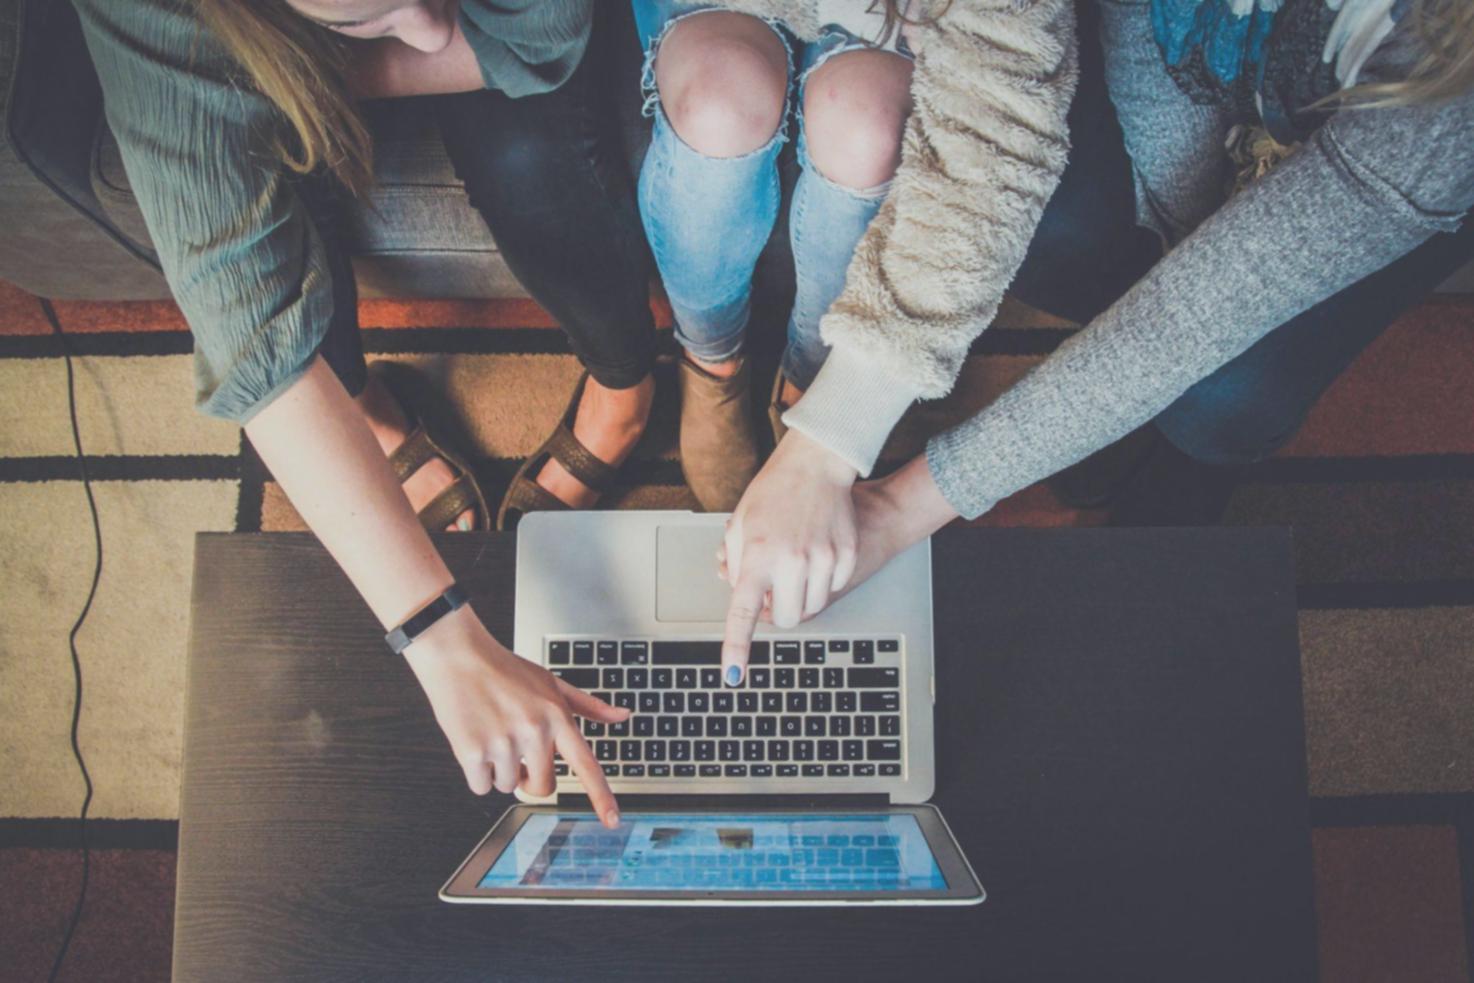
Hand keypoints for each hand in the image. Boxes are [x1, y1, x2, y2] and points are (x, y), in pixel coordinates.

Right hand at [403, 606, 628, 827]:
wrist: (458, 655)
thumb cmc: (504, 669)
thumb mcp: (551, 682)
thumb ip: (588, 705)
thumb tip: (622, 716)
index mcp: (556, 716)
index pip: (585, 764)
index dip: (601, 796)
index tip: (613, 820)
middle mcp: (534, 730)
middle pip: (542, 786)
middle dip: (529, 778)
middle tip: (516, 753)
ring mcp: (503, 742)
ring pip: (507, 786)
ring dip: (499, 771)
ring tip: (492, 734)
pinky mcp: (472, 751)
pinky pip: (481, 787)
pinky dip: (476, 773)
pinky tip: (474, 741)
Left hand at [718, 451, 960, 628]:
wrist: (816, 465)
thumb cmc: (773, 492)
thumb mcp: (740, 525)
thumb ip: (736, 565)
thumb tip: (741, 596)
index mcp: (758, 556)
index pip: (742, 613)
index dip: (736, 648)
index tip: (733, 675)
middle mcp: (791, 562)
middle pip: (783, 619)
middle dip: (776, 611)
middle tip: (773, 587)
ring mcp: (822, 560)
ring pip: (811, 608)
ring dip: (800, 597)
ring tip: (794, 564)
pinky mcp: (845, 556)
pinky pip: (832, 589)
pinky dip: (822, 581)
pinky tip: (815, 553)